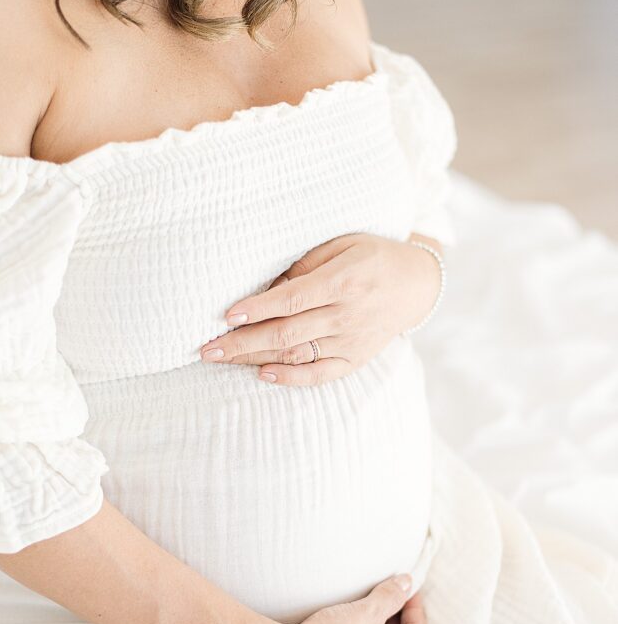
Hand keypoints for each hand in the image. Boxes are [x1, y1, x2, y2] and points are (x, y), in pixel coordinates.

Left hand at [199, 233, 442, 385]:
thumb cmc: (372, 256)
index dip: (257, 309)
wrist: (416, 284)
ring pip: (296, 355)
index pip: (292, 299)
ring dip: (255, 358)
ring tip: (221, 358)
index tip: (225, 315)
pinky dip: (292, 378)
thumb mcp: (343, 245)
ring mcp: (352, 342)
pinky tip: (262, 374)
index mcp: (344, 281)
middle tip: (206, 347)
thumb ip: (306, 264)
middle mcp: (347, 315)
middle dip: (242, 341)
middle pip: (286, 333)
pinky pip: (321, 375)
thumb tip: (266, 286)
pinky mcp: (356, 359)